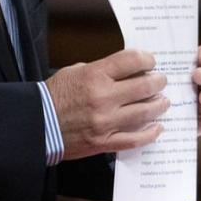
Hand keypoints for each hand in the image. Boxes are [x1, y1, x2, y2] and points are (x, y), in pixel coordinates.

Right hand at [46, 49, 168, 160]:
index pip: (131, 61)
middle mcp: (103, 97)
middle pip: (144, 86)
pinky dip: (150, 133)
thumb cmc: (55, 95)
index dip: (147, 59)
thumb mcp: (76, 71)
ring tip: (163, 102)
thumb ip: (102, 70)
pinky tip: (157, 128)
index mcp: (95, 75)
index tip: (151, 61)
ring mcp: (105, 121)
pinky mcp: (104, 142)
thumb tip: (126, 70)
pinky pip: (134, 139)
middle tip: (161, 81)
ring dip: (159, 105)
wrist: (38, 124)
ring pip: (144, 112)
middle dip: (158, 82)